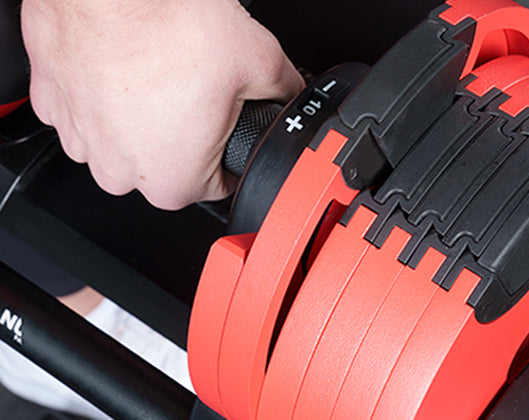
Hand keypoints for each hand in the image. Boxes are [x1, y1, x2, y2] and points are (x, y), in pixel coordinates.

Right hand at [21, 0, 303, 209]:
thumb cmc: (168, 19)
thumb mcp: (258, 61)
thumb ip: (284, 93)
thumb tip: (290, 97)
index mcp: (174, 181)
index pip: (219, 184)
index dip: (232, 151)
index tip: (231, 127)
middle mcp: (120, 173)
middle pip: (171, 167)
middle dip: (190, 136)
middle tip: (199, 91)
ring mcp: (79, 139)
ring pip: (127, 142)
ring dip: (145, 116)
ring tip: (163, 72)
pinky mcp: (50, 104)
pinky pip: (90, 114)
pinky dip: (108, 95)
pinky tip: (127, 67)